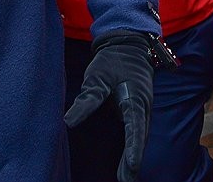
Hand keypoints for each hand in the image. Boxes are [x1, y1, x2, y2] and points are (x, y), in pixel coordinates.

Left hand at [65, 33, 154, 181]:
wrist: (128, 44)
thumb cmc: (111, 61)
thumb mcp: (96, 78)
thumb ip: (86, 100)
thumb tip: (69, 122)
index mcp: (135, 99)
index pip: (135, 128)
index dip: (133, 148)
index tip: (130, 166)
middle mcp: (142, 105)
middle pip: (141, 137)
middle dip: (134, 160)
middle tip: (127, 180)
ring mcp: (142, 106)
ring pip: (141, 134)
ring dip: (135, 154)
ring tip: (127, 175)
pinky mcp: (138, 106)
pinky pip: (138, 130)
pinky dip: (135, 144)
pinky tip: (129, 156)